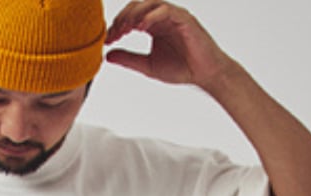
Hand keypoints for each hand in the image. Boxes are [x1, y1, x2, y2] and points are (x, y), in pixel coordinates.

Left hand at [104, 2, 234, 90]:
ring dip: (135, 14)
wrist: (204, 75)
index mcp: (153, 24)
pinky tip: (141, 27)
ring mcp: (174, 15)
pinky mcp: (184, 19)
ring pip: (150, 3)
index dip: (117, 26)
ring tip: (124, 29)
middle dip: (122, 18)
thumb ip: (128, 59)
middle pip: (137, 6)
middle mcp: (162, 16)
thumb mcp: (147, 66)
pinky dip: (152, 16)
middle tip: (113, 34)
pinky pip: (166, 10)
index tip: (107, 40)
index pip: (131, 16)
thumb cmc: (180, 69)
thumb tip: (106, 55)